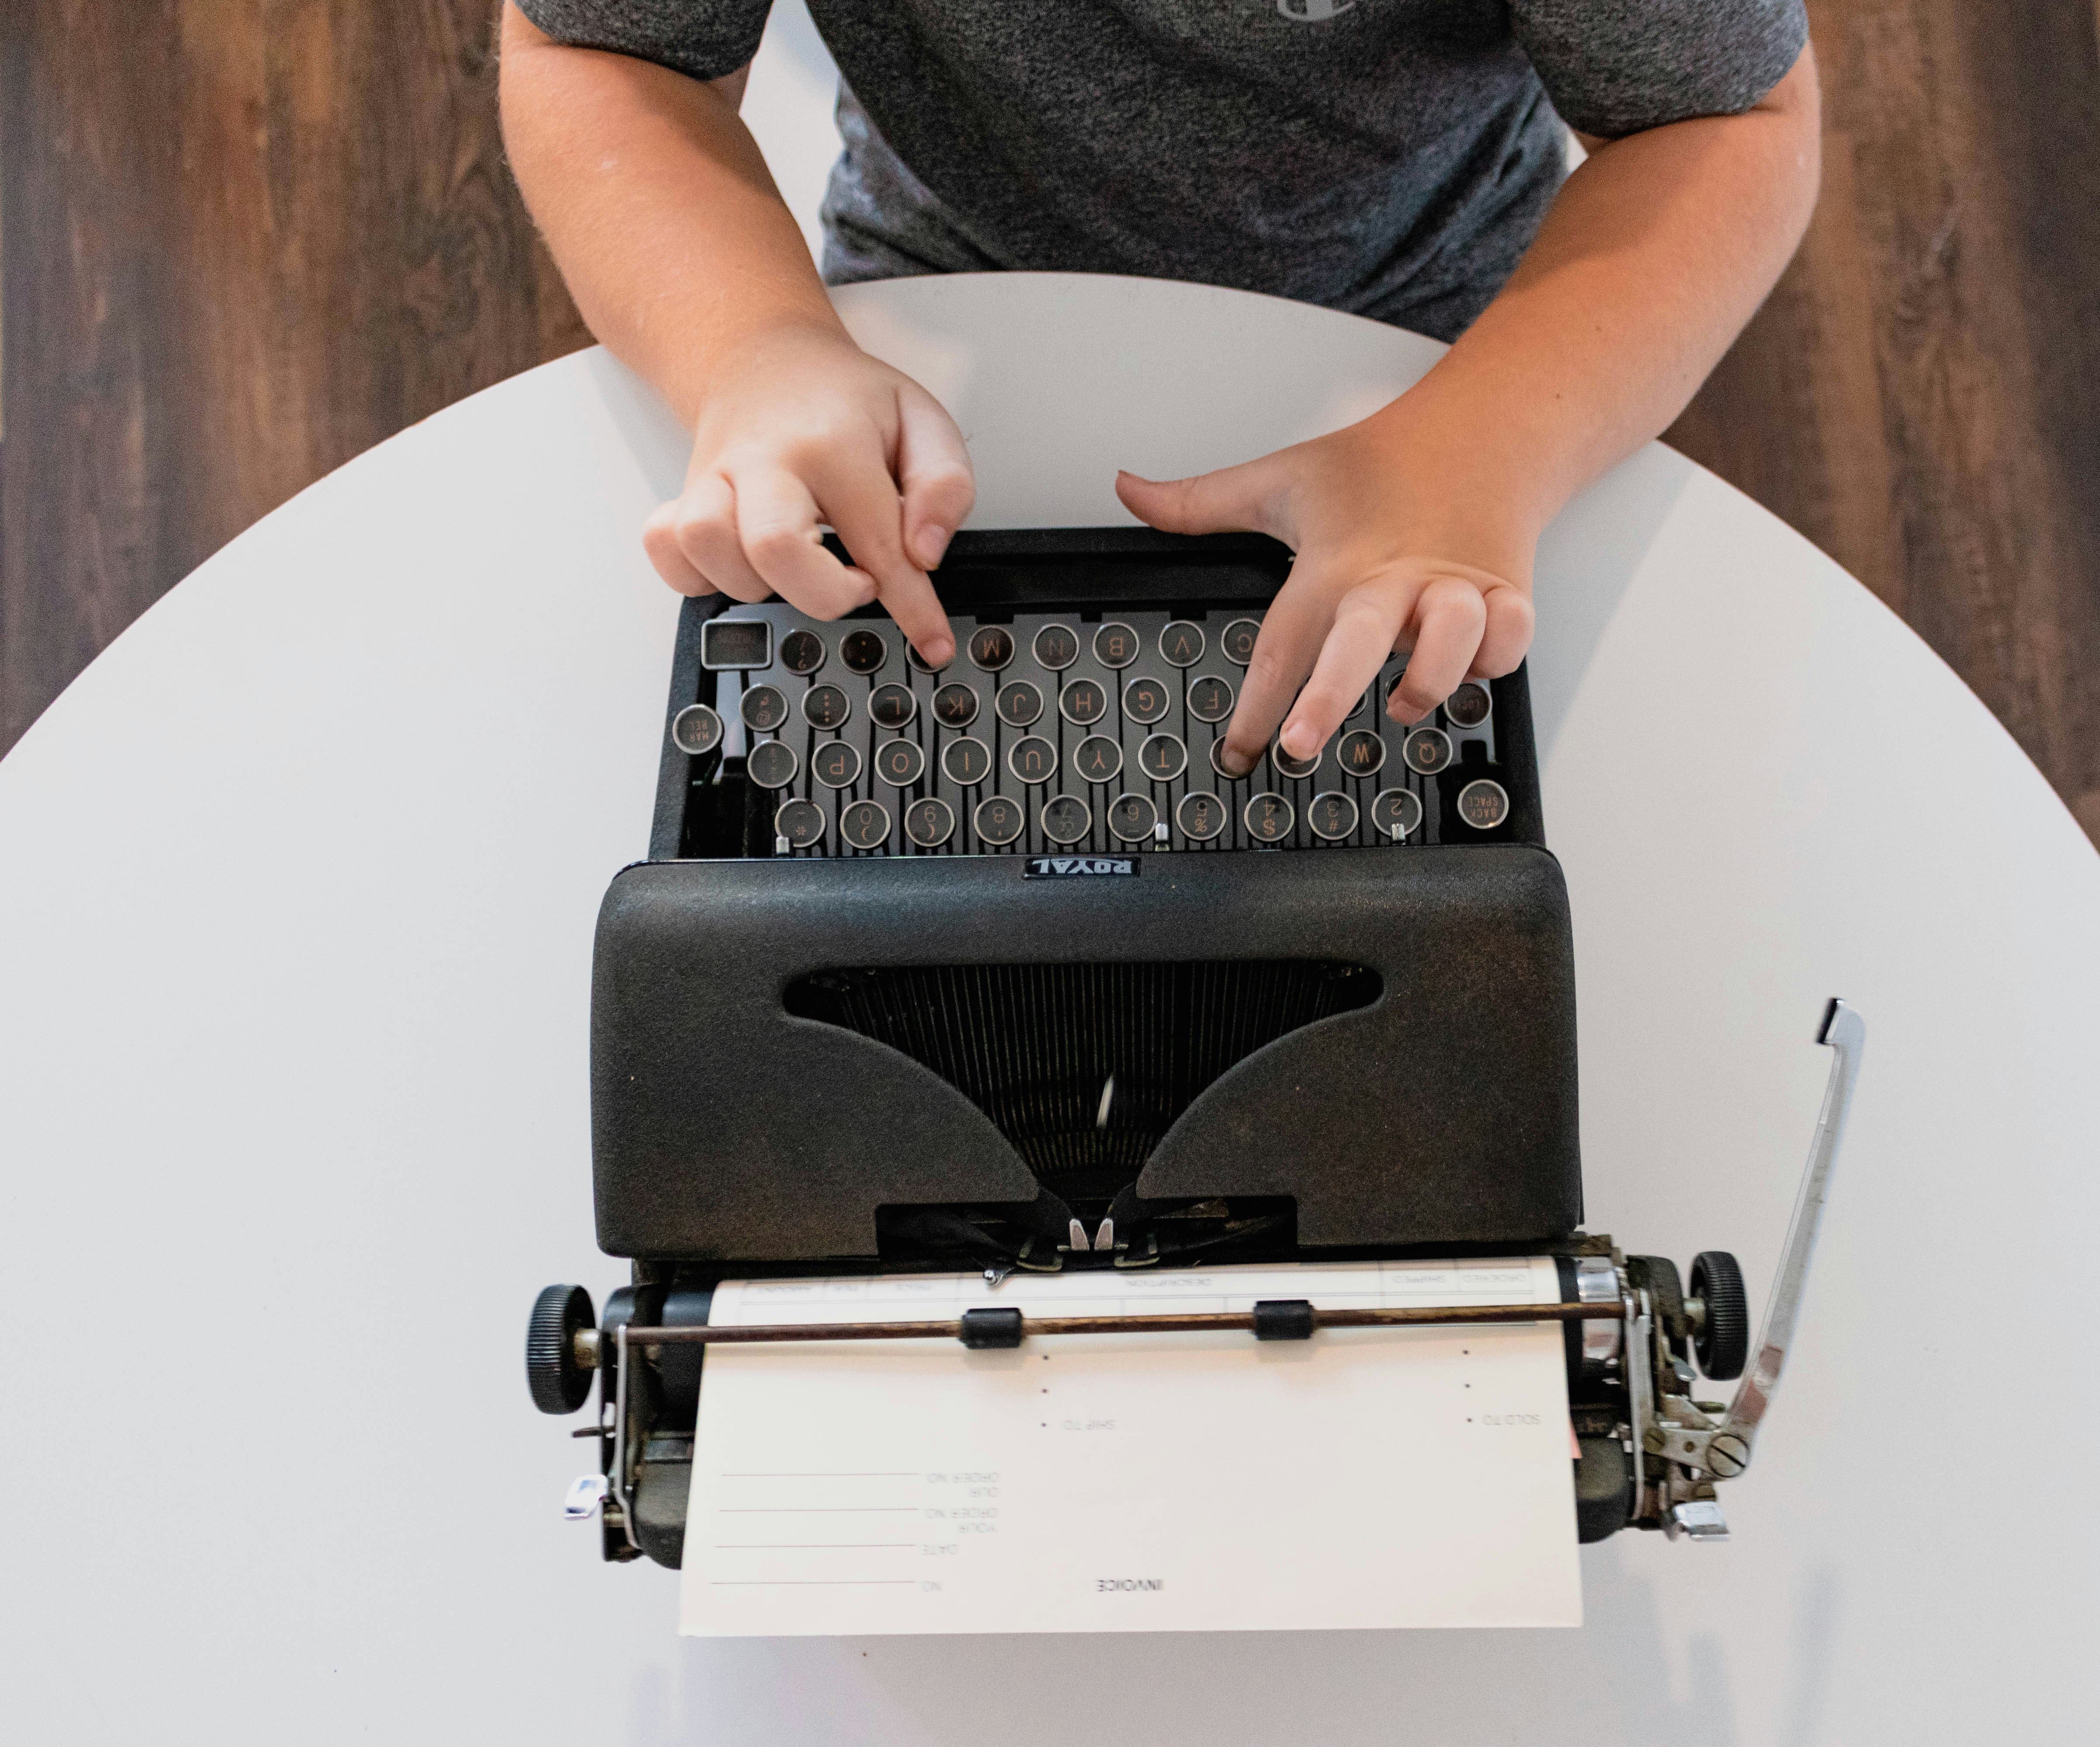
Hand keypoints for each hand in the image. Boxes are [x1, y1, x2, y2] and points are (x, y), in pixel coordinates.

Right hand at [643, 323, 974, 665]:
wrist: (765, 357)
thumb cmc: (845, 399)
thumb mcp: (922, 421)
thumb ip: (944, 485)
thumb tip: (926, 552)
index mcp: (833, 443)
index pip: (879, 544)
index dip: (912, 607)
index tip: (932, 644)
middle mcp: (764, 460)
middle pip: (775, 550)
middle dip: (825, 593)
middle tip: (856, 581)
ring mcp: (715, 479)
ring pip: (707, 550)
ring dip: (758, 583)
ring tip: (798, 567)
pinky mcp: (683, 497)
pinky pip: (667, 550)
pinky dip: (697, 575)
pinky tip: (740, 566)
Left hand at [1116, 416, 1535, 775]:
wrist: (1479, 433)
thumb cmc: (1376, 467)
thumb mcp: (1279, 478)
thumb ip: (1199, 502)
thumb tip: (1128, 489)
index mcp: (1335, 560)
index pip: (1282, 640)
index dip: (1255, 704)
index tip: (1238, 753)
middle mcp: (1394, 577)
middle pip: (1360, 638)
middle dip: (1328, 695)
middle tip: (1298, 744)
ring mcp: (1453, 586)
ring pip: (1454, 635)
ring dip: (1431, 677)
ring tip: (1404, 704)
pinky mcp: (1505, 592)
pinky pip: (1511, 635)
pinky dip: (1497, 658)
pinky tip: (1469, 669)